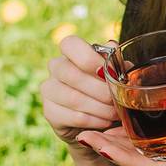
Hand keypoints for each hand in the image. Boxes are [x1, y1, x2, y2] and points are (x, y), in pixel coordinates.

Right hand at [40, 35, 119, 162]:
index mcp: (71, 54)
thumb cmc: (106, 91)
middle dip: (100, 89)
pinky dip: (94, 120)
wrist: (95, 122)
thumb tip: (113, 46)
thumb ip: (115, 62)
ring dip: (100, 107)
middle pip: (70, 73)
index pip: (69, 44)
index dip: (88, 57)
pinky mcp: (50, 112)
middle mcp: (56, 68)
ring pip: (73, 98)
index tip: (108, 71)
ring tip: (115, 113)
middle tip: (117, 99)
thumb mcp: (115, 75)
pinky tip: (106, 121)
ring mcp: (49, 90)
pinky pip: (73, 117)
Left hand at [76, 114, 165, 165]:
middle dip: (111, 148)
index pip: (147, 165)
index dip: (120, 157)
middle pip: (139, 157)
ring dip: (121, 138)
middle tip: (83, 133)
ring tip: (96, 124)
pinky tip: (128, 113)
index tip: (97, 145)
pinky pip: (159, 134)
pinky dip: (140, 126)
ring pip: (146, 146)